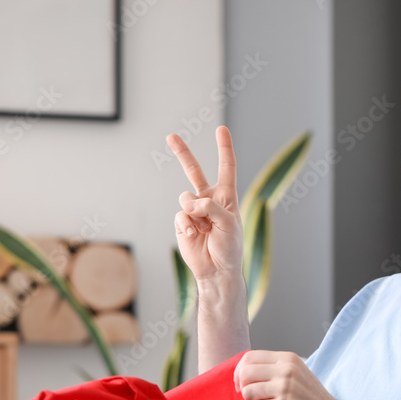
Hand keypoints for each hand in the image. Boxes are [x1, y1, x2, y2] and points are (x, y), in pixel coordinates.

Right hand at [168, 126, 243, 282]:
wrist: (216, 270)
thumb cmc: (229, 247)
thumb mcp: (229, 223)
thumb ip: (211, 206)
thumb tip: (190, 202)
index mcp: (226, 196)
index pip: (226, 167)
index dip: (224, 148)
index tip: (221, 129)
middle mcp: (209, 200)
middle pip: (194, 171)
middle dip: (182, 153)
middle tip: (171, 136)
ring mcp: (194, 211)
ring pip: (185, 197)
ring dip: (194, 212)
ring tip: (203, 228)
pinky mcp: (182, 223)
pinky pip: (180, 215)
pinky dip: (187, 225)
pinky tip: (194, 235)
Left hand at [234, 350, 350, 399]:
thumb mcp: (297, 375)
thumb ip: (276, 369)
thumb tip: (245, 371)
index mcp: (288, 359)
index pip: (250, 356)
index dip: (240, 371)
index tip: (241, 383)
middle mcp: (287, 370)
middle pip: (245, 372)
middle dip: (242, 387)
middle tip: (248, 397)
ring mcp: (286, 388)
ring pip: (248, 391)